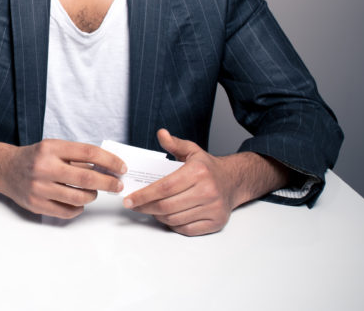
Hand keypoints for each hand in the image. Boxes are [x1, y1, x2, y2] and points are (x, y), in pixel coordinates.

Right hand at [0, 140, 125, 218]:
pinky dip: (79, 208)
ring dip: (93, 196)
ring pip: (79, 197)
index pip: (88, 153)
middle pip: (87, 177)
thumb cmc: (35, 158)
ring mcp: (39, 187)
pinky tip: (78, 202)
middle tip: (118, 185)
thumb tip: (108, 167)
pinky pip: (68, 211)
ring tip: (93, 192)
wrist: (5, 169)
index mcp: (51, 148)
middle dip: (108, 182)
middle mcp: (44, 167)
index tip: (121, 168)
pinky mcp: (36, 204)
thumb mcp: (53, 148)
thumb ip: (77, 156)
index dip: (109, 161)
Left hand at [123, 129, 285, 235]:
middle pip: (167, 206)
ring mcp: (213, 209)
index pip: (164, 188)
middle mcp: (207, 191)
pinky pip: (187, 229)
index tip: (130, 200)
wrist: (233, 181)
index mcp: (198, 172)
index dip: (144, 195)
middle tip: (134, 206)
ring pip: (175, 219)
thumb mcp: (192, 150)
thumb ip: (174, 143)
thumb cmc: (207, 167)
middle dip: (146, 207)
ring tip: (150, 209)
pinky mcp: (216, 222)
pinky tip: (166, 217)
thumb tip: (161, 134)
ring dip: (158, 216)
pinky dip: (173, 225)